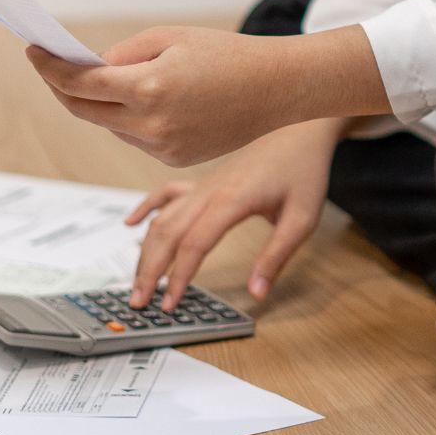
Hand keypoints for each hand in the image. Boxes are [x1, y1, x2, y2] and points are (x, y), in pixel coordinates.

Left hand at [27, 24, 385, 167]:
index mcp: (150, 88)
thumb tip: (88, 71)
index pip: (79, 83)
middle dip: (63, 88)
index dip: (49, 67)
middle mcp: (151, 126)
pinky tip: (149, 102)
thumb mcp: (169, 38)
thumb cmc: (226, 54)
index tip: (33, 51)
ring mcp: (163, 148)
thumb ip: (122, 55)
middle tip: (52, 66)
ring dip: (100, 104)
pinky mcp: (175, 160)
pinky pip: (136, 138)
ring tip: (102, 80)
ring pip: (110, 126)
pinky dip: (131, 120)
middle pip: (84, 111)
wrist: (278, 88)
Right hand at [123, 118, 343, 310]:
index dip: (179, 277)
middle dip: (149, 270)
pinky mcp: (205, 182)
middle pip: (167, 233)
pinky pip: (167, 194)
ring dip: (145, 250)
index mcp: (231, 200)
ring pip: (163, 218)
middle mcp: (209, 191)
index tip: (170, 304)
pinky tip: (131, 225)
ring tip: (138, 282)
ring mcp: (203, 185)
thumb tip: (257, 293)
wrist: (302, 130)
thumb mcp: (302, 218)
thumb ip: (277, 257)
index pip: (194, 245)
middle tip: (138, 302)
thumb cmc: (304, 170)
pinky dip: (146, 209)